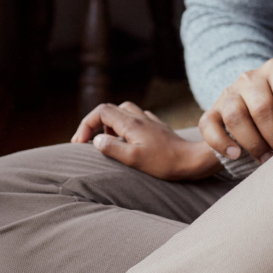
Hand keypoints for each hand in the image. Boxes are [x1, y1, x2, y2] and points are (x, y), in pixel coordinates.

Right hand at [72, 100, 219, 179]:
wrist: (192, 160)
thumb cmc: (164, 162)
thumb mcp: (133, 159)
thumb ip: (112, 148)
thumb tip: (96, 141)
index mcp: (130, 123)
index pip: (100, 112)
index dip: (86, 125)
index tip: (79, 144)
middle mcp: (139, 117)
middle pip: (109, 109)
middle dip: (94, 124)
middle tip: (88, 143)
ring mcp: (149, 121)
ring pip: (123, 111)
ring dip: (110, 124)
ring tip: (107, 142)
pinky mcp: (157, 127)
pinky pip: (135, 119)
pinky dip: (125, 126)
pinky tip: (128, 140)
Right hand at [198, 57, 272, 165]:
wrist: (252, 105)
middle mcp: (250, 77)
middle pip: (263, 108)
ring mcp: (228, 93)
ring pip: (236, 118)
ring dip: (254, 143)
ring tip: (266, 159)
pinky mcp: (211, 111)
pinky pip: (209, 127)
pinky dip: (222, 143)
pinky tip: (236, 154)